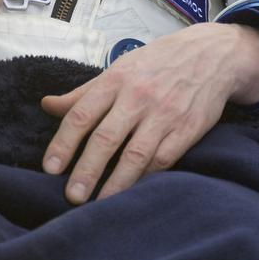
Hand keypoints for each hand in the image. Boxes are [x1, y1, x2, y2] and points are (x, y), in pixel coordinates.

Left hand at [40, 23, 258, 203]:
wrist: (212, 54)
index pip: (82, 114)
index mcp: (116, 79)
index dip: (64, 143)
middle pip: (106, 138)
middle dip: (86, 170)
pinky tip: (132, 192)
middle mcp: (138, 96)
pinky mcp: (188, 129)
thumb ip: (83, 93)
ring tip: (99, 205)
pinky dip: (146, 178)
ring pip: (136, 155)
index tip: (49, 168)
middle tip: (71, 196)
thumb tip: (46, 105)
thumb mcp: (119, 69)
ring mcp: (164, 114)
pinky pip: (163, 159)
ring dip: (115, 183)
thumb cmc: (157, 63)